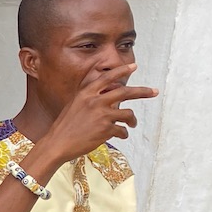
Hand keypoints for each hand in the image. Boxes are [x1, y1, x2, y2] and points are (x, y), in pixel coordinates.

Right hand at [42, 64, 157, 164]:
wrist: (56, 144)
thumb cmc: (64, 127)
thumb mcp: (74, 106)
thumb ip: (90, 98)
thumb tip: (109, 96)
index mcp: (86, 93)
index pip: (108, 77)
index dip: (122, 70)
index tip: (134, 66)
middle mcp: (95, 101)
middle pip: (126, 92)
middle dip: (143, 92)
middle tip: (154, 92)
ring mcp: (101, 115)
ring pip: (127, 114)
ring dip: (132, 120)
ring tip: (132, 124)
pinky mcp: (106, 129)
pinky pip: (122, 130)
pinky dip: (123, 134)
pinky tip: (120, 136)